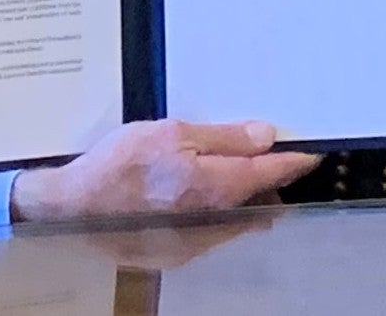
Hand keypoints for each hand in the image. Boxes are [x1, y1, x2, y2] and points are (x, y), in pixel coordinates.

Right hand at [12, 119, 317, 222]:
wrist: (76, 207)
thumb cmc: (117, 166)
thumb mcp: (170, 132)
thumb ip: (222, 137)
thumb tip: (263, 136)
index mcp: (214, 187)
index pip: (270, 175)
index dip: (293, 162)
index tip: (309, 153)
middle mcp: (213, 221)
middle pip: (259, 201)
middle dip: (269, 180)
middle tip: (271, 157)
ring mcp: (198, 242)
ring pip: (238, 219)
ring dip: (243, 198)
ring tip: (234, 173)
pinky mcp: (181, 252)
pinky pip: (215, 232)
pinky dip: (218, 212)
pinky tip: (201, 195)